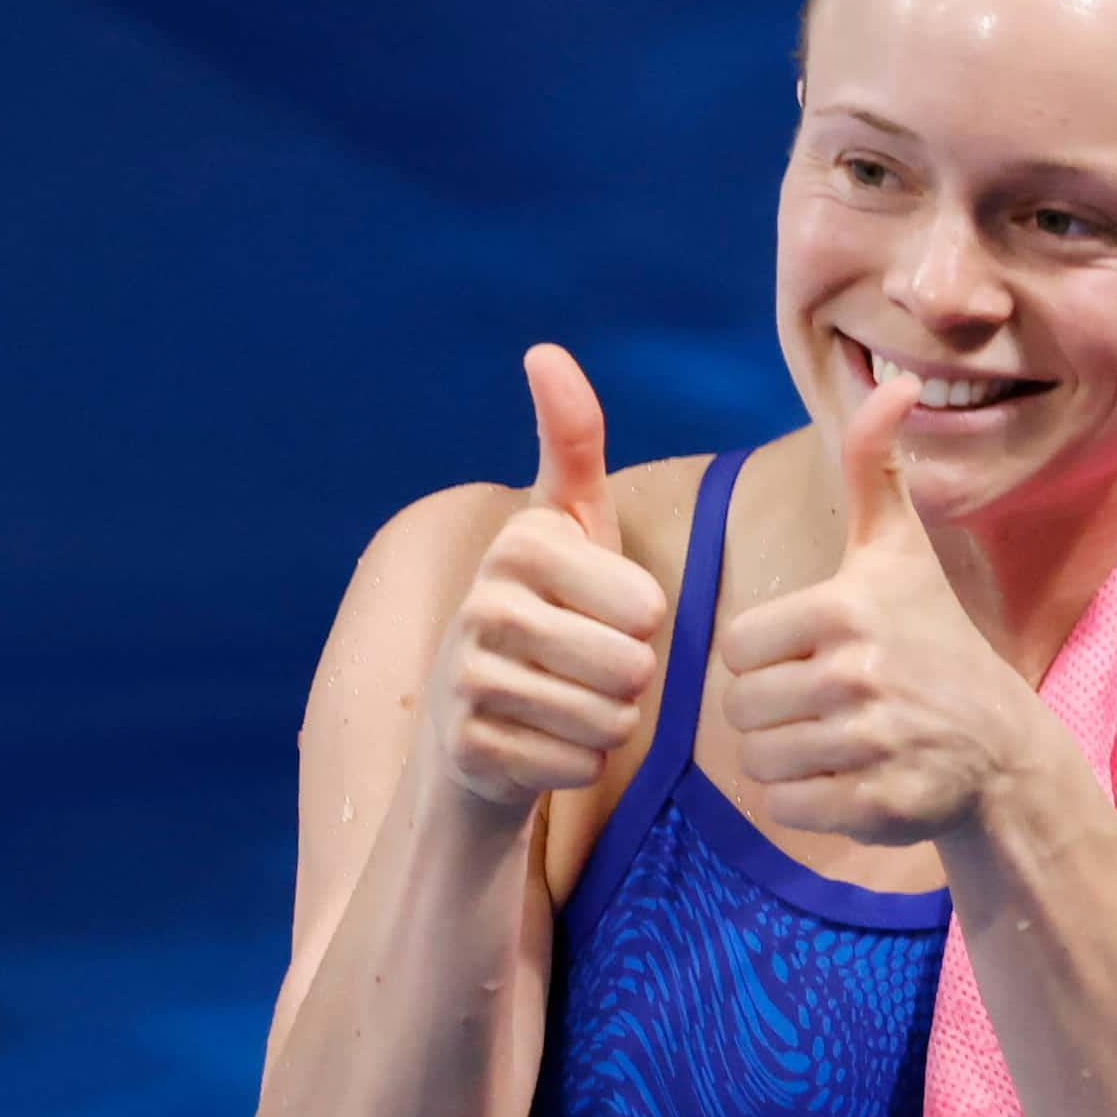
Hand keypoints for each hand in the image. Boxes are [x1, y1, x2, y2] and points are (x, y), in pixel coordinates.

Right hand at [425, 344, 668, 810]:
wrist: (473, 718)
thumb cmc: (549, 610)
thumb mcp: (570, 525)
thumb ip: (571, 442)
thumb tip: (544, 351)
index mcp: (521, 543)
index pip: (647, 607)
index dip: (642, 622)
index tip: (599, 613)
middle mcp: (484, 604)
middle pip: (632, 668)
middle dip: (630, 682)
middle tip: (589, 668)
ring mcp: (469, 679)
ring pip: (609, 721)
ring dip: (607, 724)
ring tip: (567, 702)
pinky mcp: (470, 747)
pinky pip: (578, 765)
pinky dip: (576, 763)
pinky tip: (543, 742)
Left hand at [719, 375, 1027, 845]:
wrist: (1001, 748)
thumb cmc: (933, 640)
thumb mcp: (900, 551)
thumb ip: (874, 466)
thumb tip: (899, 381)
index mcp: (845, 608)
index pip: (736, 648)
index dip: (766, 658)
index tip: (814, 655)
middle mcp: (859, 674)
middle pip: (741, 709)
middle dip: (770, 714)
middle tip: (824, 707)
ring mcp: (872, 744)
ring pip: (759, 763)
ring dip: (785, 760)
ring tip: (835, 742)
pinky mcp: (878, 806)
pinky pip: (786, 811)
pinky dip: (806, 805)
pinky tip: (848, 781)